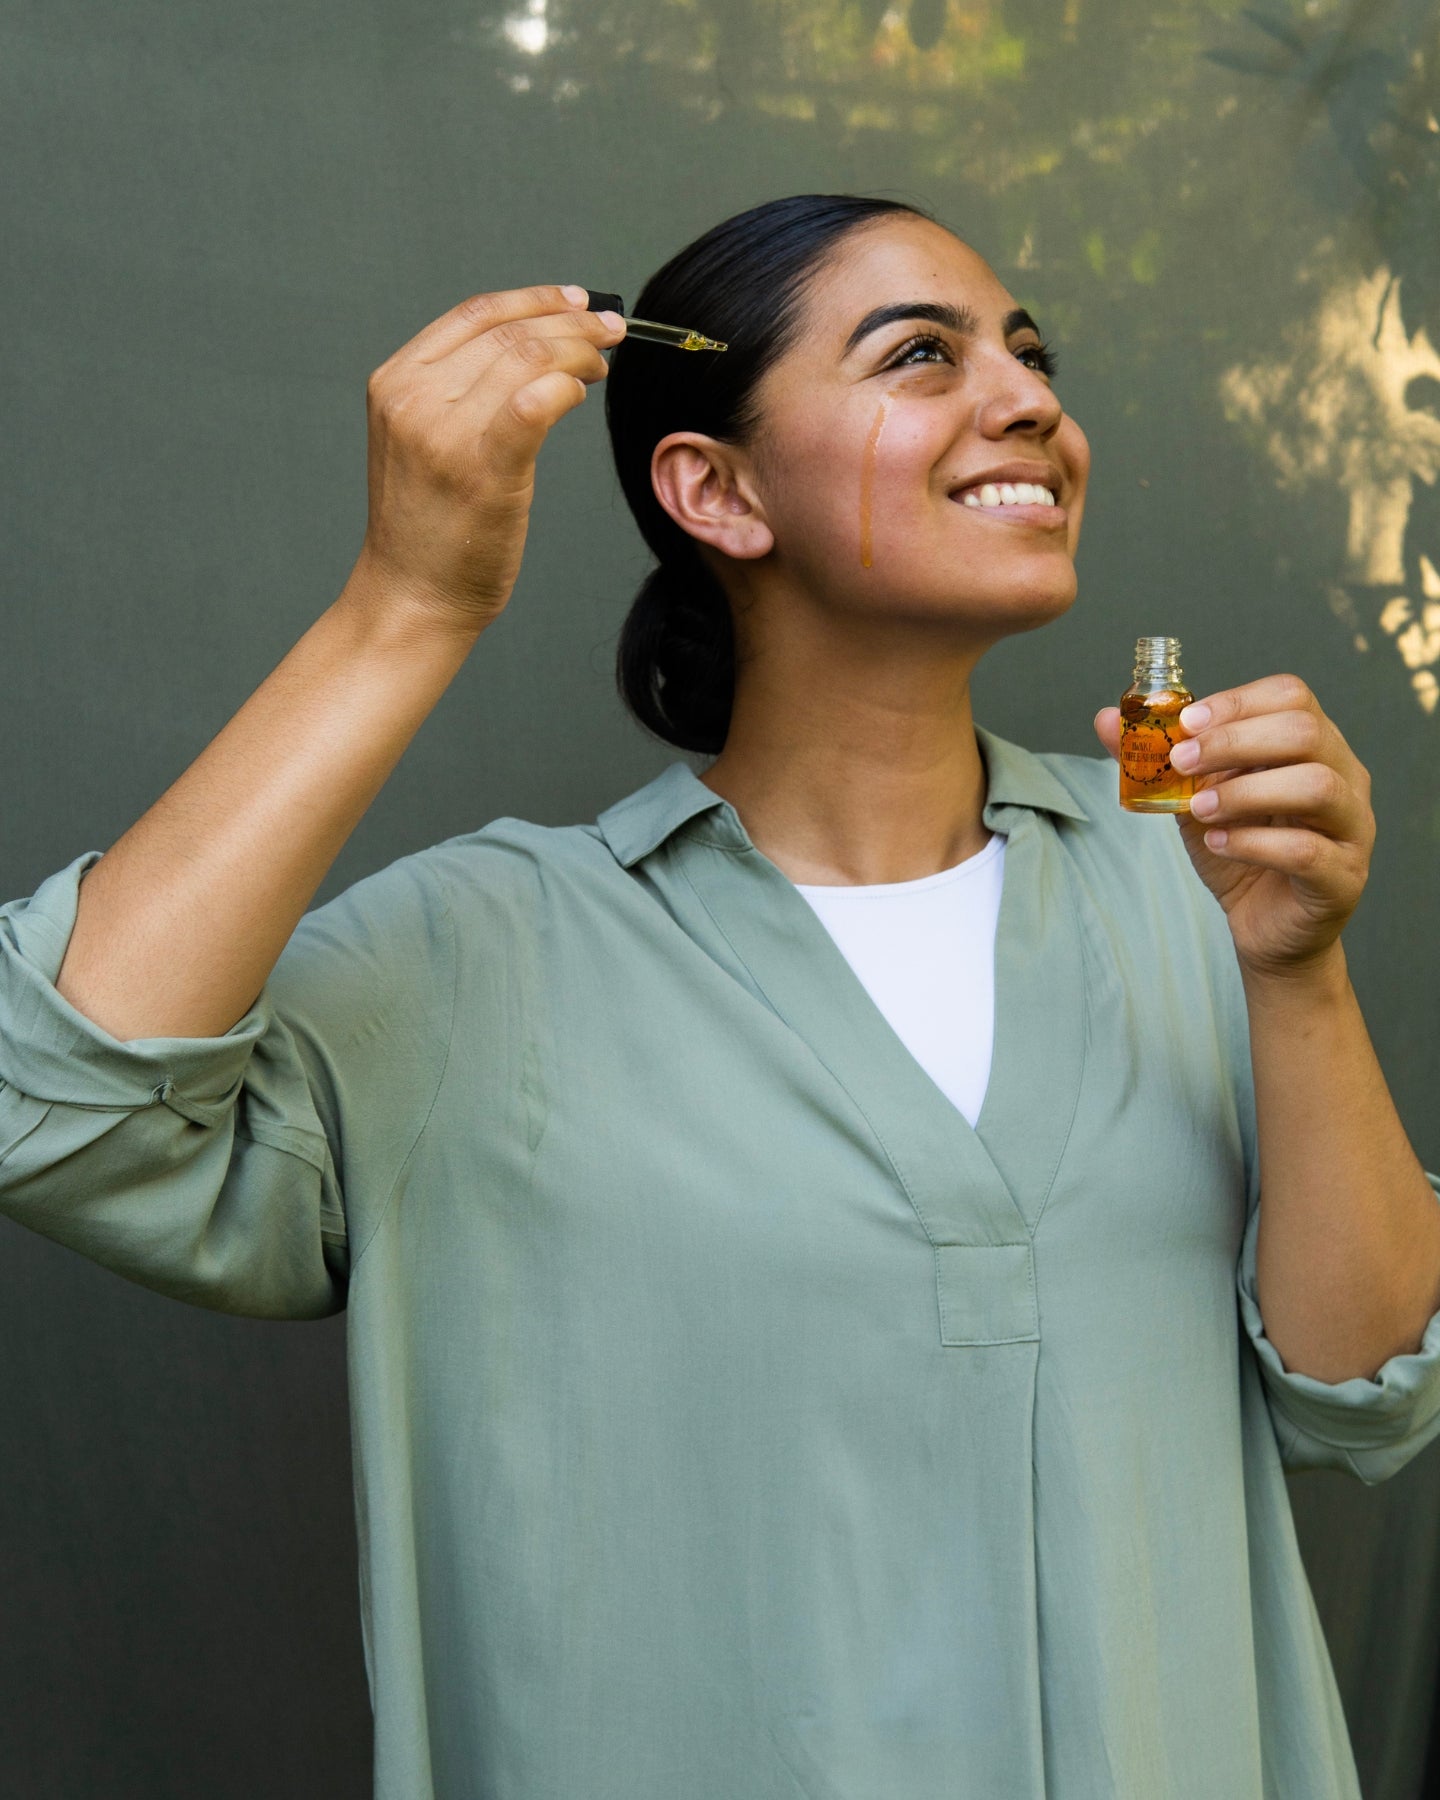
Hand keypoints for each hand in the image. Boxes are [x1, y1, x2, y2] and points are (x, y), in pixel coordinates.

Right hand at [349, 283, 625, 636]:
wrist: (412, 596)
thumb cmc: (429, 527)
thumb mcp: (422, 441)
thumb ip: (458, 394)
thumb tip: (534, 354)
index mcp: (396, 382)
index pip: (475, 314)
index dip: (535, 299)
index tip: (577, 302)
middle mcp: (414, 398)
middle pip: (509, 332)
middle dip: (572, 324)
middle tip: (611, 332)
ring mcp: (445, 433)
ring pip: (528, 358)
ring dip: (579, 353)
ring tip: (603, 365)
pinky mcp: (484, 468)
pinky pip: (537, 402)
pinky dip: (568, 387)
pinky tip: (580, 395)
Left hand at [1093, 674, 1375, 978]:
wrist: (1265, 926)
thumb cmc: (1240, 851)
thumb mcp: (1193, 797)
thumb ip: (1159, 759)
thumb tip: (1105, 719)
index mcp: (1315, 745)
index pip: (1291, 696)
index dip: (1236, 702)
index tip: (1186, 722)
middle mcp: (1345, 777)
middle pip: (1305, 732)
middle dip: (1233, 741)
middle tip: (1181, 762)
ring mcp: (1353, 827)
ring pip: (1315, 785)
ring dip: (1244, 792)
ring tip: (1199, 809)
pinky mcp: (1344, 877)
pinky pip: (1305, 850)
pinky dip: (1252, 843)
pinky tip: (1218, 844)